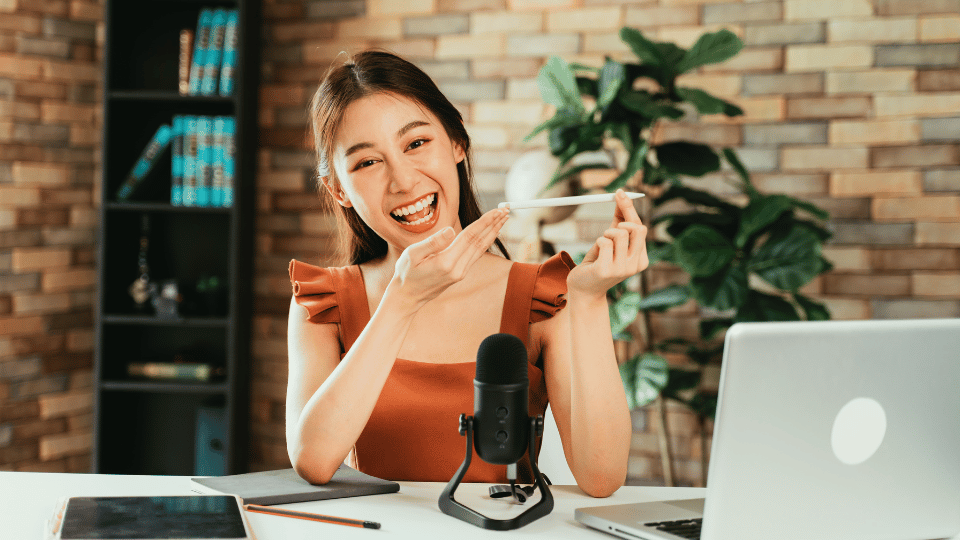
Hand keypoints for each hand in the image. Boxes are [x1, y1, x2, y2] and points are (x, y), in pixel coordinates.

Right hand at [389, 208, 509, 310]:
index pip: (470, 237)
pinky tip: (489, 234)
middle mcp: (458, 269)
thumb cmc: (406, 274)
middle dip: (494, 224)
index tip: (497, 210)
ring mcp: (460, 273)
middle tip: (507, 209)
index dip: (485, 222)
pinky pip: (476, 255)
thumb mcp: (412, 255)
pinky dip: (485, 242)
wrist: (407, 298)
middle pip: (480, 242)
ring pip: (480, 248)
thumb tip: (451, 230)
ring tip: (503, 219)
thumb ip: (432, 242)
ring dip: (493, 232)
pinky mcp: (460, 274)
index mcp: (446, 262)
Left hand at [567, 189, 648, 298]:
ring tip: (601, 246)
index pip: (640, 227)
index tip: (619, 192)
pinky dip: (598, 241)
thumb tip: (622, 196)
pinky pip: (604, 241)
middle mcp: (636, 265)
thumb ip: (618, 221)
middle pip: (637, 228)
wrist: (584, 289)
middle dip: (622, 221)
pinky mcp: (606, 270)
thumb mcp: (611, 241)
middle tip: (609, 227)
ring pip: (619, 233)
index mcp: (641, 259)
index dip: (629, 208)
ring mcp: (622, 269)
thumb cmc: (598, 263)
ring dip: (606, 234)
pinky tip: (596, 254)